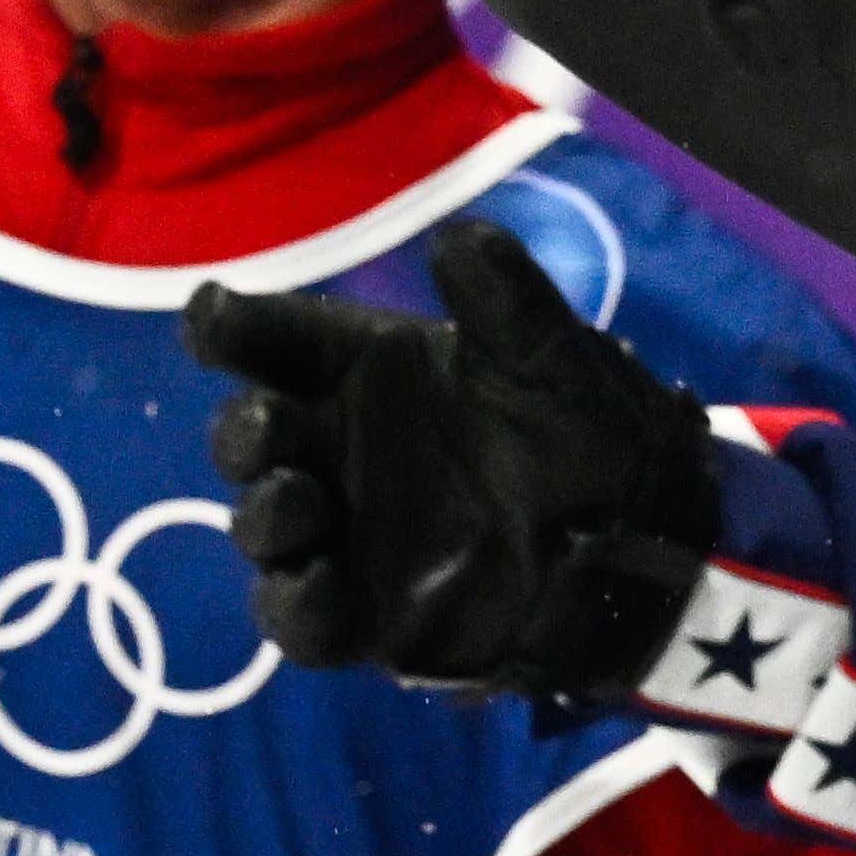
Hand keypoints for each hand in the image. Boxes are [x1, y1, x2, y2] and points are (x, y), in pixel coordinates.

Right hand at [180, 220, 718, 703]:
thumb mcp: (554, 356)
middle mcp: (340, 448)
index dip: (236, 325)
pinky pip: (301, 617)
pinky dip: (294, 604)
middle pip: (255, 432)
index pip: (282, 339)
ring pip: (265, 523)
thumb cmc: (588, 431)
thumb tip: (454, 238)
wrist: (643, 536)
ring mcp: (344, 533)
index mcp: (370, 372)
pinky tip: (315, 582)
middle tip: (266, 424)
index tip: (212, 316)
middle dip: (246, 428)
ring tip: (296, 500)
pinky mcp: (364, 615)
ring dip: (265, 511)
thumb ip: (507, 298)